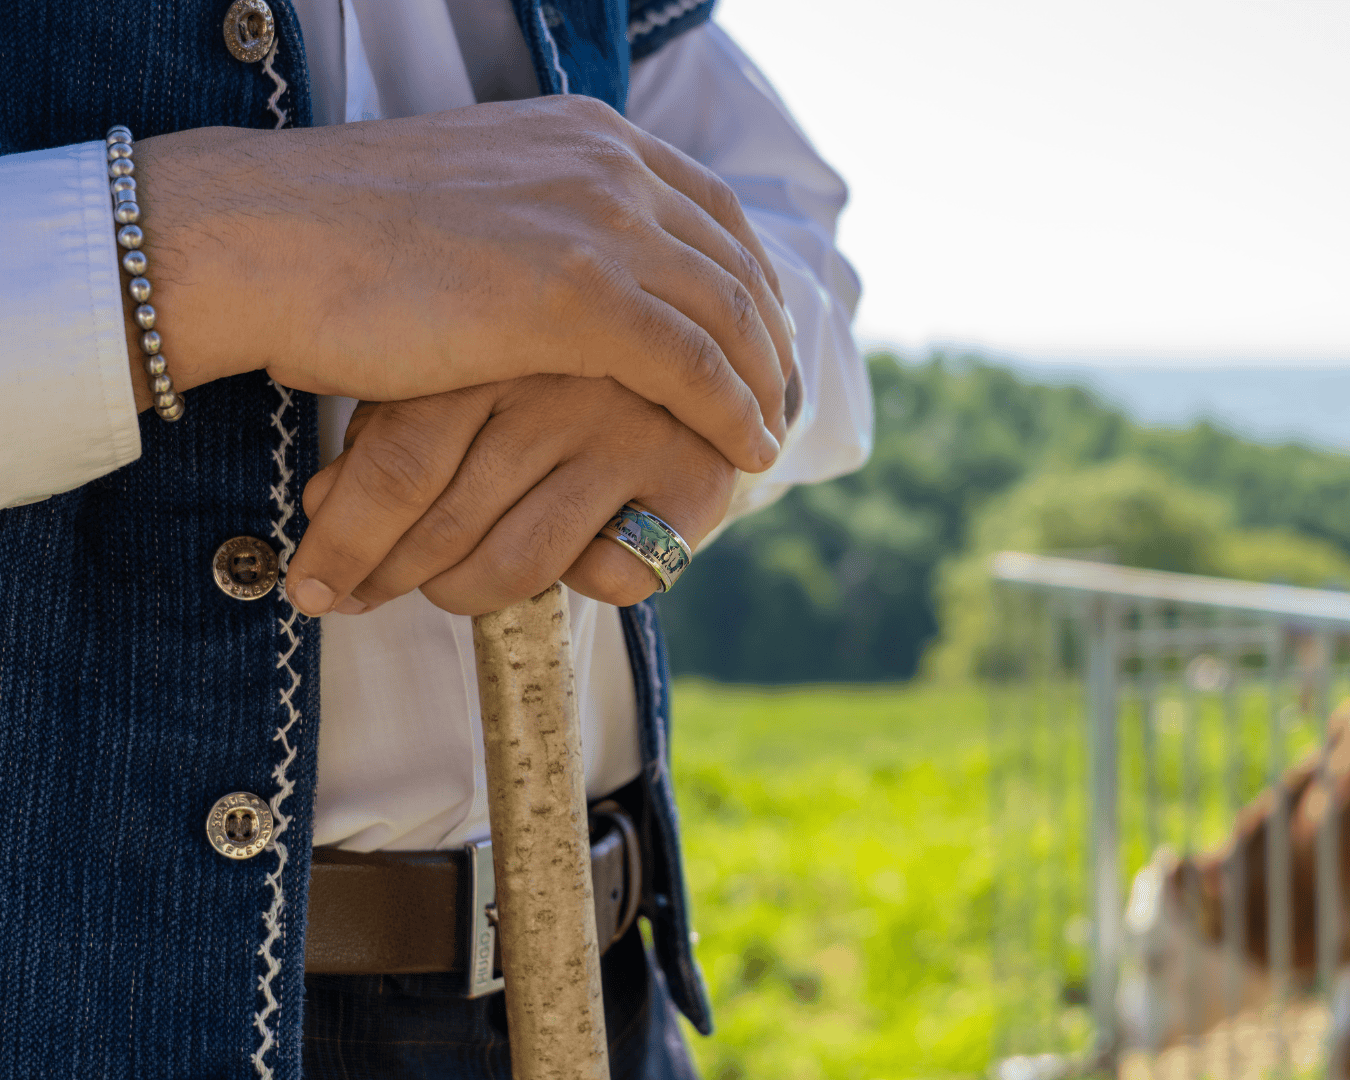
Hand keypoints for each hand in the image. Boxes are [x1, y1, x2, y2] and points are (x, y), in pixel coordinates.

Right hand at [129, 96, 792, 470]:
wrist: (263, 240)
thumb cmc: (339, 238)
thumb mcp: (468, 205)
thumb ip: (533, 223)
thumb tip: (548, 270)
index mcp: (583, 136)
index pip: (709, 210)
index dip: (748, 279)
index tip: (760, 336)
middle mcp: (606, 165)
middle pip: (733, 260)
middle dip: (769, 335)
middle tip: (780, 395)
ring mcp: (596, 223)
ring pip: (727, 313)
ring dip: (762, 383)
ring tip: (768, 437)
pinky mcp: (577, 294)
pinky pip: (692, 363)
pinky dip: (732, 410)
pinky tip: (747, 450)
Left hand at [290, 376, 736, 615]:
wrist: (689, 344)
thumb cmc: (543, 371)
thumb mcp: (455, 378)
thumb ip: (392, 435)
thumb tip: (319, 507)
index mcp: (492, 342)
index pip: (397, 464)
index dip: (343, 543)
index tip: (310, 592)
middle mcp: (563, 381)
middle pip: (448, 521)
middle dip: (391, 579)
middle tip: (364, 596)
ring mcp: (630, 429)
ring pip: (520, 561)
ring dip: (466, 594)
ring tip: (449, 586)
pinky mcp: (692, 477)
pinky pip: (613, 576)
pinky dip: (579, 585)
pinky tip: (567, 558)